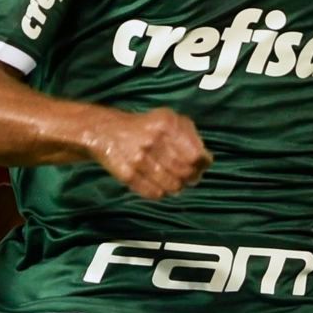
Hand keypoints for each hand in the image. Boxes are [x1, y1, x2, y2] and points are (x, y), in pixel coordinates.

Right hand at [88, 107, 212, 198]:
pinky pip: (153, 193)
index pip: (195, 156)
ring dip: (176, 187)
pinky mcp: (127, 175)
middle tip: (188, 177)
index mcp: (167, 125)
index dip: (202, 165)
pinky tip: (159, 186)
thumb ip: (191, 135)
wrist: (106, 131)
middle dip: (191, 178)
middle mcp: (153, 141)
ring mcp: (139, 159)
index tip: (201, 166)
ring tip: (174, 182)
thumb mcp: (169, 118)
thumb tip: (206, 159)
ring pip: (171, 186)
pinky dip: (160, 193)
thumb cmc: (145, 126)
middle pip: (185, 173)